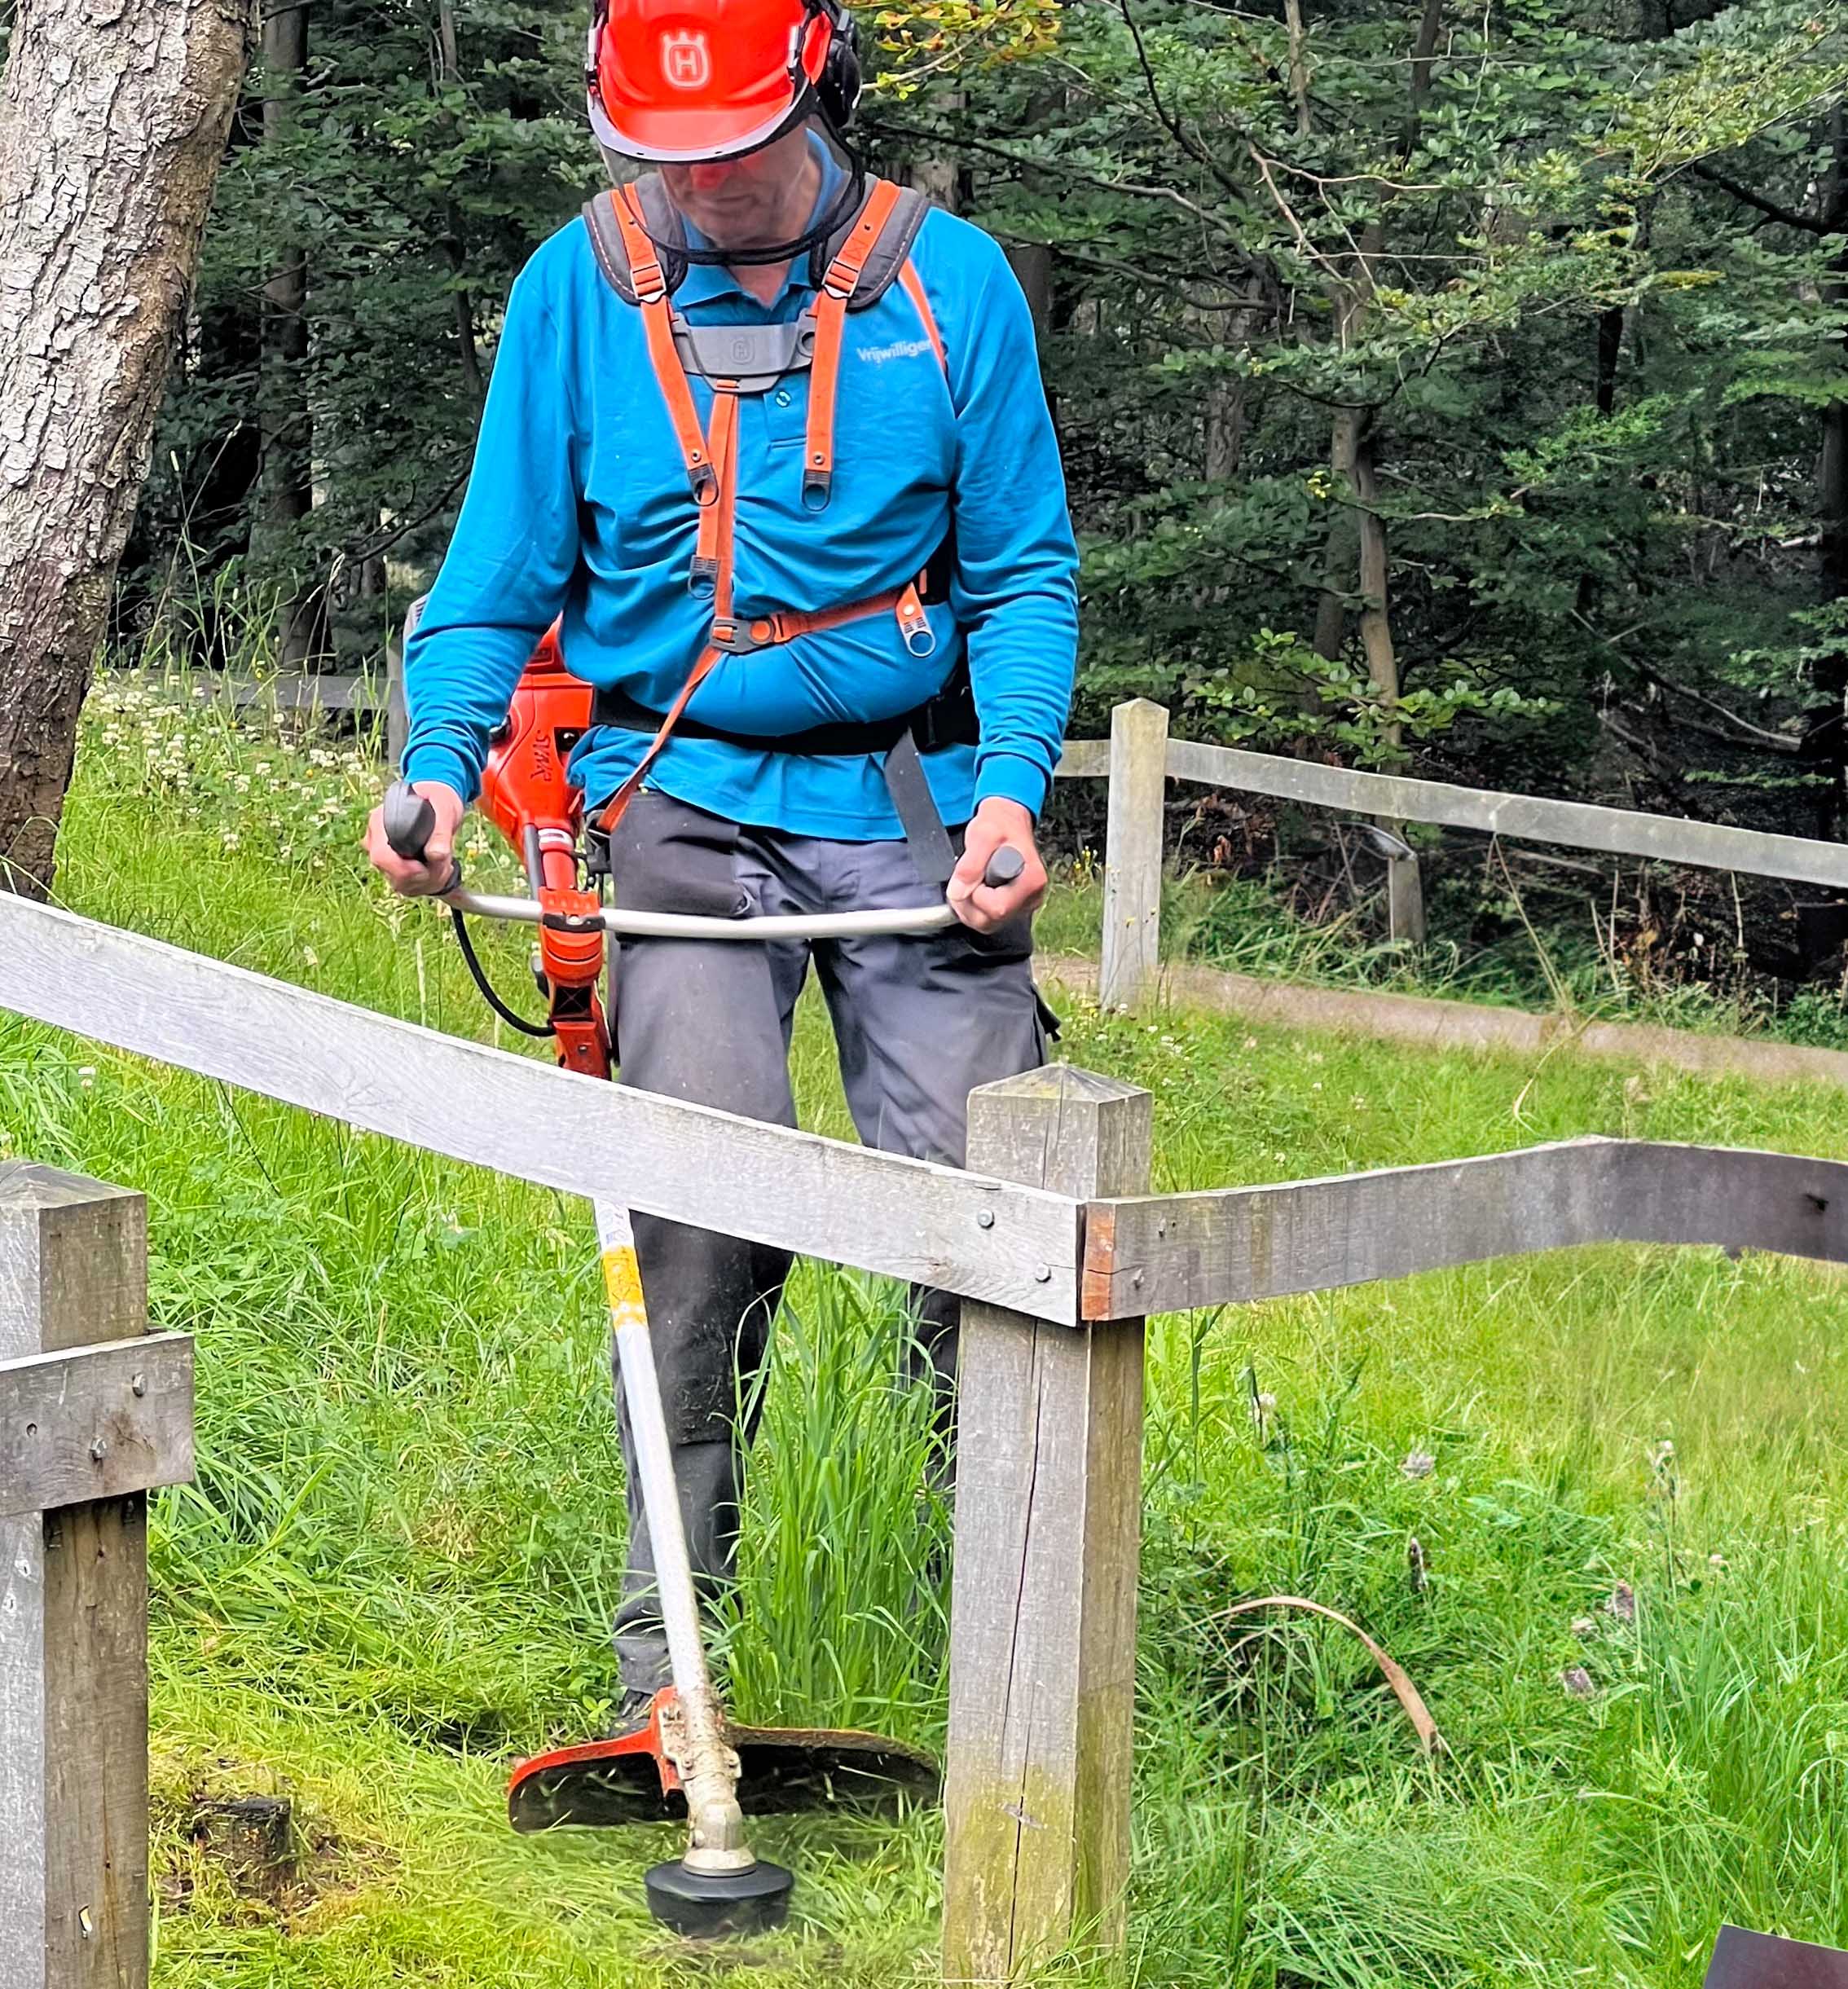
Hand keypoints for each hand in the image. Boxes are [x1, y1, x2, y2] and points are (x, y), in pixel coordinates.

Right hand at [364, 781, 465, 896]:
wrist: (438, 801)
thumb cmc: (438, 798)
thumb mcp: (444, 806)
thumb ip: (441, 830)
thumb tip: (436, 856)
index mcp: (380, 821)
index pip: (381, 856)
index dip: (404, 870)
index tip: (426, 868)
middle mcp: (377, 840)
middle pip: (392, 876)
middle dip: (424, 877)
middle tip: (445, 863)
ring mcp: (385, 855)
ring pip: (402, 885)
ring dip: (430, 882)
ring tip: (445, 863)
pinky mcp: (396, 867)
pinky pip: (409, 887)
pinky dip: (429, 884)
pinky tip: (440, 870)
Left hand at [947, 798, 1047, 934]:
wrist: (1005, 821)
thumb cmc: (999, 824)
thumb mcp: (983, 834)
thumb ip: (971, 863)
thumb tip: (959, 892)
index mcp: (1032, 880)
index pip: (998, 907)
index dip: (976, 893)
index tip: (974, 872)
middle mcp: (1032, 897)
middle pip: (991, 920)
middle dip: (968, 901)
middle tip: (966, 877)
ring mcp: (1022, 905)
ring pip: (986, 924)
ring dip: (967, 906)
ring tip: (969, 880)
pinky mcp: (1012, 909)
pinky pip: (986, 921)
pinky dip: (971, 908)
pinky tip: (973, 888)